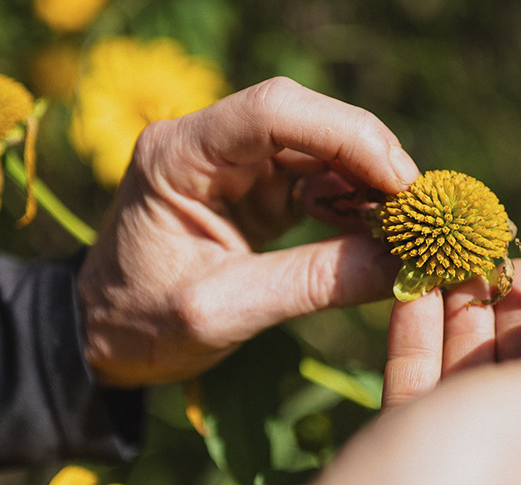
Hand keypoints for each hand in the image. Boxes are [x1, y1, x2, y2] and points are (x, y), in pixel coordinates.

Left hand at [77, 77, 418, 385]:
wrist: (102, 337)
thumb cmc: (141, 325)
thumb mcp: (223, 311)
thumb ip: (311, 284)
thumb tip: (403, 266)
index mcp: (178, 156)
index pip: (272, 111)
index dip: (346, 135)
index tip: (399, 183)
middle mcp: (206, 144)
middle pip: (306, 122)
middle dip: (369, 159)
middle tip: (418, 212)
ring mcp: (233, 164)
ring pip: (319, 149)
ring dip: (367, 185)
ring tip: (404, 231)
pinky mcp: (254, 191)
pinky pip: (317, 182)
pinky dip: (352, 206)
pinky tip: (378, 235)